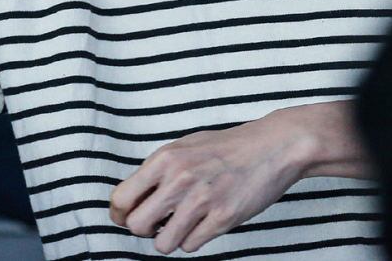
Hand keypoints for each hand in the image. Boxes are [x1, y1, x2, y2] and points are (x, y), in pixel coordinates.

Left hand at [109, 110, 315, 254]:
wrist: (271, 146)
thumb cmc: (226, 147)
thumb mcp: (184, 147)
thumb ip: (158, 171)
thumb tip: (131, 200)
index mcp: (165, 158)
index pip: (122, 197)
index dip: (121, 213)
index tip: (128, 217)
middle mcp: (180, 178)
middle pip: (137, 226)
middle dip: (145, 229)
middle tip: (158, 222)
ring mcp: (201, 199)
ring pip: (163, 244)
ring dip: (170, 238)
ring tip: (183, 224)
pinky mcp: (223, 218)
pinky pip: (190, 246)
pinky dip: (193, 240)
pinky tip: (204, 223)